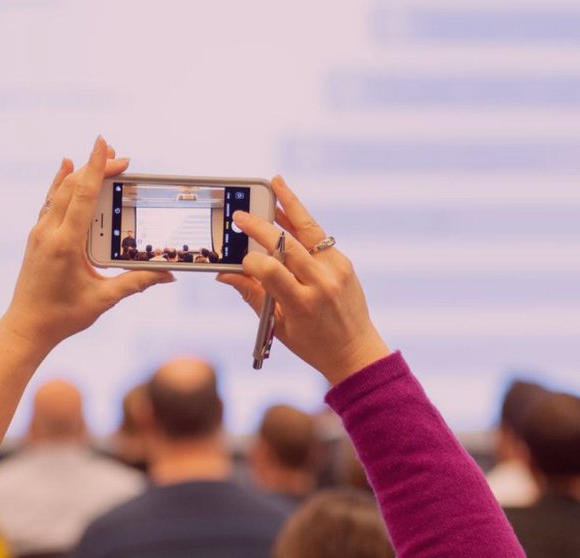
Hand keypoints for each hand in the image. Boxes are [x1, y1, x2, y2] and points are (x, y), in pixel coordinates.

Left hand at [3, 137, 174, 349]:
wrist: (26, 326)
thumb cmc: (63, 315)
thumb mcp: (104, 299)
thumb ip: (136, 282)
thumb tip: (167, 273)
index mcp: (65, 243)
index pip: (83, 194)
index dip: (96, 167)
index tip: (104, 144)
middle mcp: (49, 232)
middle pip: (73, 186)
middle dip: (97, 168)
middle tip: (122, 158)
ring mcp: (39, 232)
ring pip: (59, 191)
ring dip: (80, 172)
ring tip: (100, 158)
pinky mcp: (37, 237)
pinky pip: (50, 202)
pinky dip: (61, 184)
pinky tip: (67, 171)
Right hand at [217, 176, 389, 384]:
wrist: (356, 352)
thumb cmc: (312, 344)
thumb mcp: (277, 326)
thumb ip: (252, 295)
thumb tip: (224, 273)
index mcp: (302, 304)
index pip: (270, 271)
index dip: (251, 261)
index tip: (240, 259)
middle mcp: (322, 283)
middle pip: (288, 245)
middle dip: (262, 226)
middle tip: (241, 214)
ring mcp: (337, 270)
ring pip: (309, 230)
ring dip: (290, 205)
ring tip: (275, 183)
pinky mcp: (344, 263)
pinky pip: (319, 238)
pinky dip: (301, 224)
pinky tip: (287, 212)